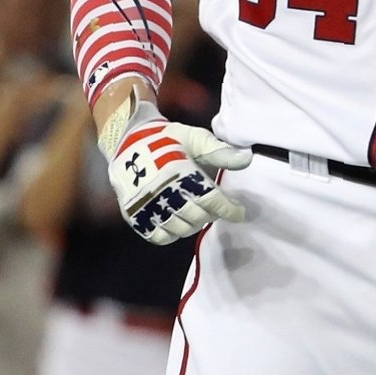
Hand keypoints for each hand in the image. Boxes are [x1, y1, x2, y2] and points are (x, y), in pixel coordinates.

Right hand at [99, 96, 253, 244]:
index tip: (240, 213)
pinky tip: (179, 225)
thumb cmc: (168, 139)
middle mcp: (161, 191)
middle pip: (196, 216)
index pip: (209, 199)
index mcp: (178, 171)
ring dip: (194, 225)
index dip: (228, 209)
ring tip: (199, 215)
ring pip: (179, 229)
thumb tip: (247, 159)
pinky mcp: (134, 215)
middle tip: (216, 208)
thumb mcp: (195, 138)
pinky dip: (173, 235)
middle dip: (212, 214)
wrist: (129, 142)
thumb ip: (220, 150)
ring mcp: (145, 206)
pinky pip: (158, 236)